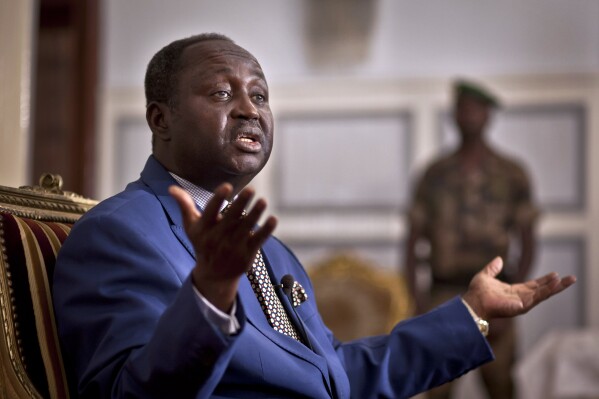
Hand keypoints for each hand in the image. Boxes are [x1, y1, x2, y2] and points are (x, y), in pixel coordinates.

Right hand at [169, 183, 276, 311]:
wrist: (214, 275)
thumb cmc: (203, 244)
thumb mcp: (191, 226)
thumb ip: (185, 206)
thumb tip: (171, 188)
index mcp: (204, 229)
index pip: (211, 211)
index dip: (218, 199)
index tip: (227, 186)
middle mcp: (218, 238)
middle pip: (231, 218)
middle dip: (241, 204)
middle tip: (251, 189)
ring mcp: (233, 247)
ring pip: (246, 228)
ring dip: (256, 214)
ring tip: (263, 201)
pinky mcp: (247, 254)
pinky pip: (258, 240)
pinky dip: (266, 230)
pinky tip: (273, 219)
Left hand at [462, 257, 575, 319]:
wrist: (472, 302)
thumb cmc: (477, 292)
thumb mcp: (486, 275)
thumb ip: (493, 268)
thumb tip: (498, 259)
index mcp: (515, 291)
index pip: (534, 285)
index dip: (545, 280)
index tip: (556, 274)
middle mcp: (520, 298)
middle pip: (543, 290)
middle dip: (557, 285)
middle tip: (572, 278)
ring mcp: (522, 303)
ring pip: (543, 294)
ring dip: (555, 288)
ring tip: (567, 281)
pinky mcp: (520, 306)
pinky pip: (536, 298)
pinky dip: (546, 292)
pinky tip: (555, 285)